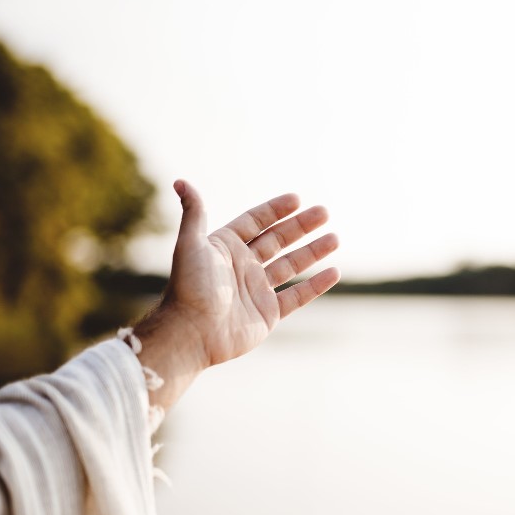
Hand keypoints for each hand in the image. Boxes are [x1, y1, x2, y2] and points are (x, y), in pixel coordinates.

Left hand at [133, 179, 339, 407]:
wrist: (192, 332)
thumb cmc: (189, 287)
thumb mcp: (191, 244)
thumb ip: (195, 212)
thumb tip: (180, 181)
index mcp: (226, 247)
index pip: (256, 222)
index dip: (276, 210)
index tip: (297, 199)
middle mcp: (243, 266)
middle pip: (278, 240)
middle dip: (301, 226)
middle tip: (324, 212)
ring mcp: (257, 290)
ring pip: (292, 265)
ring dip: (313, 251)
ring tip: (335, 237)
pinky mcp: (268, 314)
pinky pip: (297, 296)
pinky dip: (316, 285)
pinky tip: (334, 272)